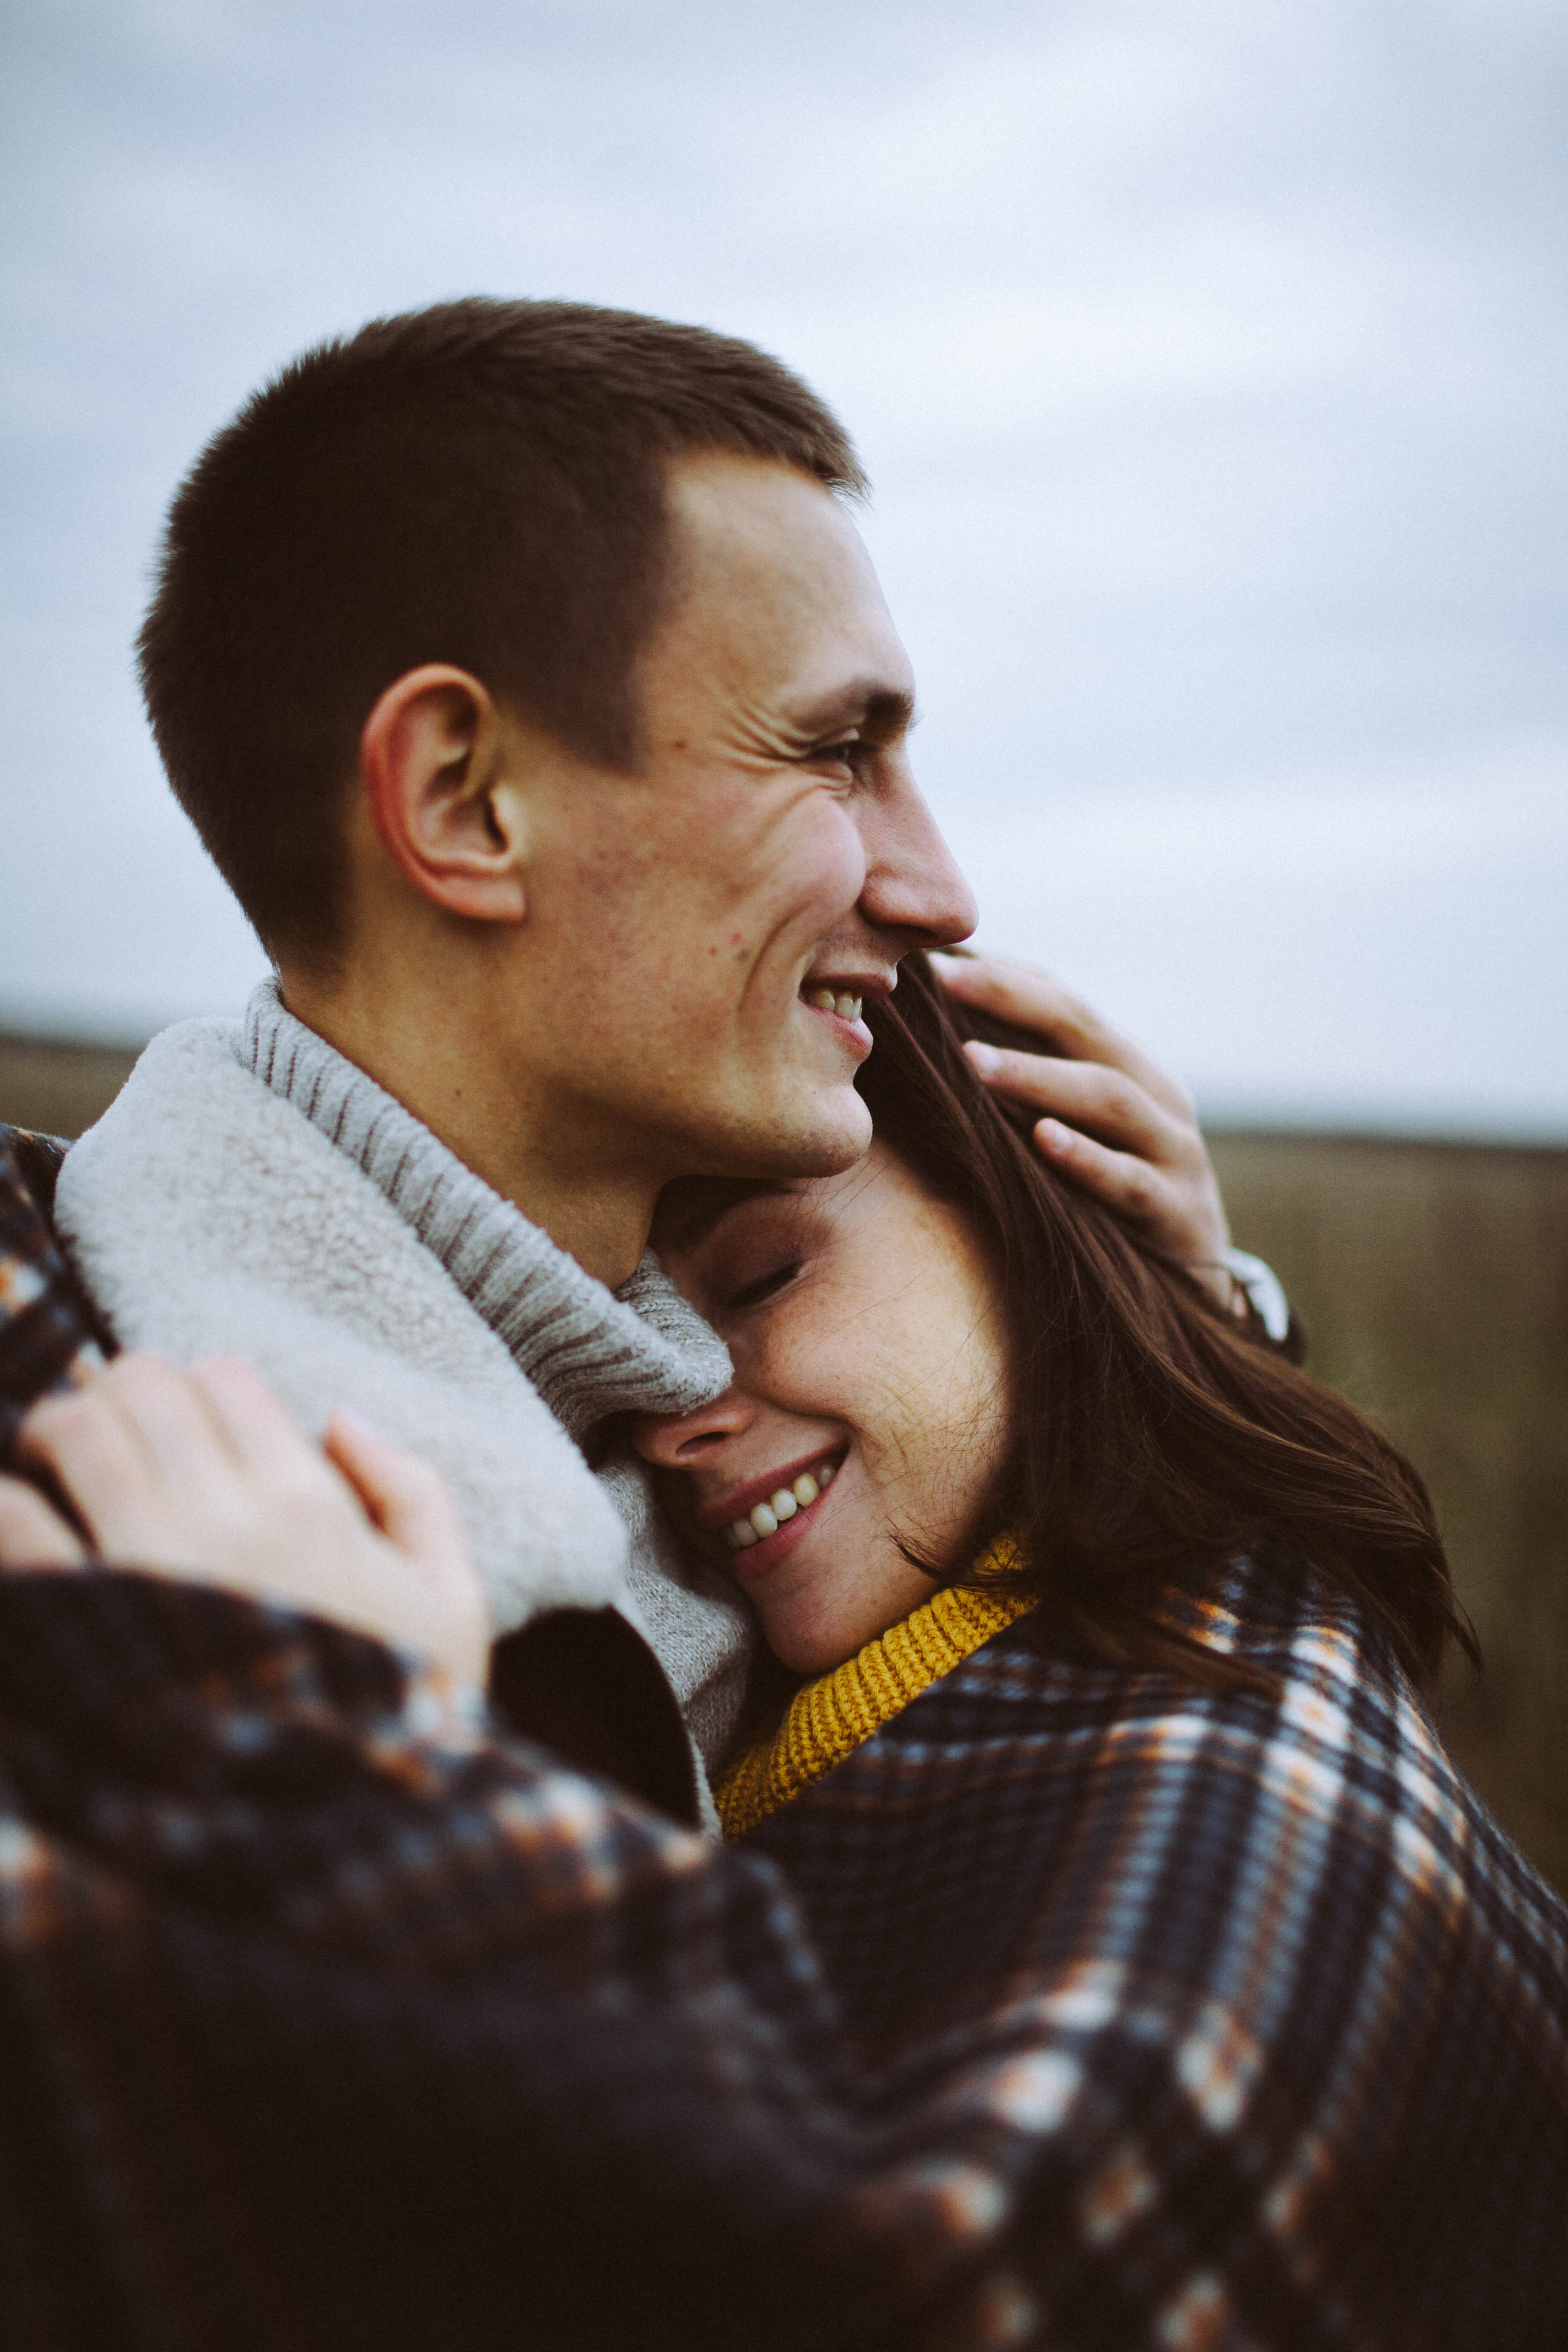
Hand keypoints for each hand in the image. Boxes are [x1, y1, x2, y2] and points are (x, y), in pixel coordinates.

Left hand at [0, 1353, 485, 1683]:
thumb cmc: (401, 1728)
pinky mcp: (84, 1623)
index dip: (199, 1391)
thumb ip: (413, 1494)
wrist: (331, 1842)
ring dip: (54, 1434)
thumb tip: (341, 1417)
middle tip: (113, 1445)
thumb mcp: (454, 1605)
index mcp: (311, 1504)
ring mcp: (147, 1564)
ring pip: (73, 1428)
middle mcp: (227, 1516)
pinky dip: (7, 1505)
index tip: (190, 1434)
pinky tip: (18, 1520)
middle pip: (141, 1383)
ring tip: (56, 1475)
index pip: (225, 1377)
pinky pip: (16, 1521)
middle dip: (118, 1398)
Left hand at [929, 951, 1235, 1308]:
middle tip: (946, 987)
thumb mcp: (1085, 1130)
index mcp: (1130, 1067)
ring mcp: (1175, 1154)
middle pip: (1086, 1031)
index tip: (936, 963)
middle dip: (1014, 1003)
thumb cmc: (1114, 1193)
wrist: (1196, 1283)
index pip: (1066, 1004)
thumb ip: (1033, 1085)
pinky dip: (1088, 1159)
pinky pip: (1129, 1182)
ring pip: (1109, 1099)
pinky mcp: (1177, 1215)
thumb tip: (942, 1040)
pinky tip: (1044, 1141)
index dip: (1005, 979)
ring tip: (975, 1062)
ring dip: (1038, 1077)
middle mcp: (1158, 1097)